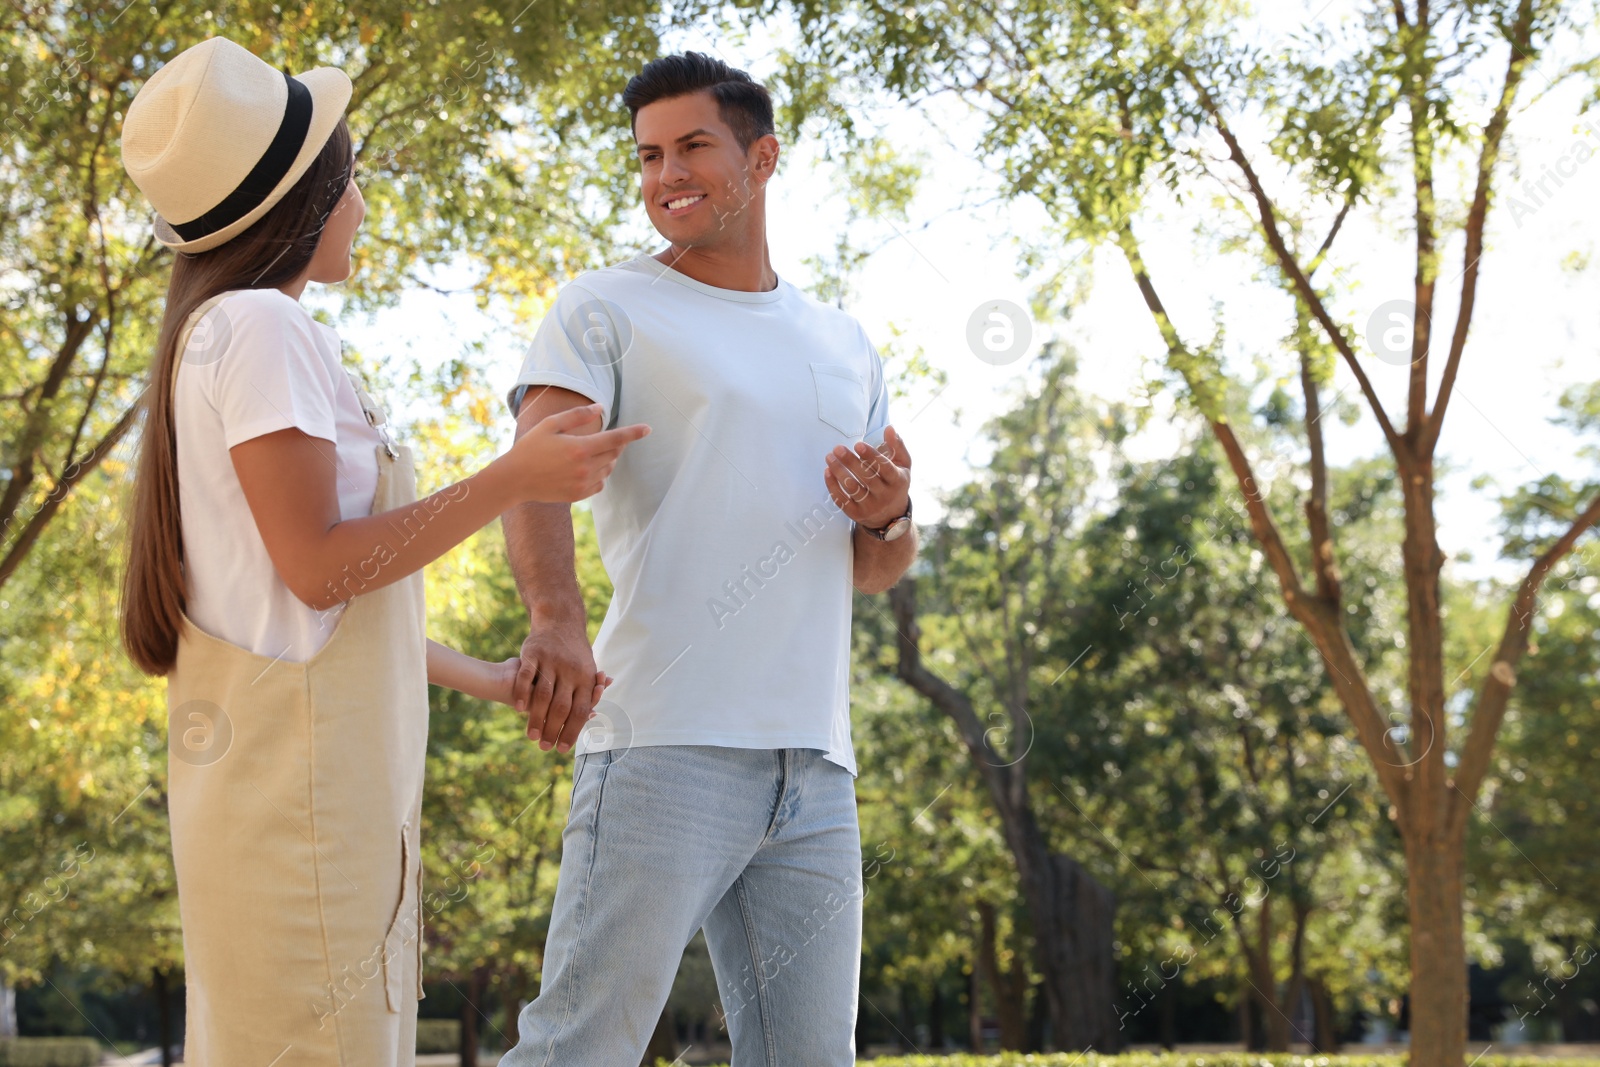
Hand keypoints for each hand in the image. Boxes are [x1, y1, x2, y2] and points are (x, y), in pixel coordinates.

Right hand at [498, 402, 650, 504]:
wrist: (515, 479)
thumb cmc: (530, 448)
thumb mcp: (550, 424)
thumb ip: (577, 415)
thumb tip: (600, 409)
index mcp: (580, 448)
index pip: (616, 439)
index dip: (634, 433)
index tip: (648, 429)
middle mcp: (585, 467)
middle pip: (614, 454)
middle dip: (616, 444)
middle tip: (605, 438)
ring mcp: (583, 483)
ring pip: (608, 469)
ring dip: (607, 459)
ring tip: (589, 452)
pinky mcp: (579, 495)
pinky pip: (600, 483)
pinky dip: (599, 474)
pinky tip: (585, 468)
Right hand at [514, 615, 605, 752]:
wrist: (560, 620)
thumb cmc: (574, 653)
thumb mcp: (587, 668)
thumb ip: (588, 691)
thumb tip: (594, 715)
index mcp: (586, 676)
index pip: (580, 710)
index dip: (572, 731)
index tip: (563, 748)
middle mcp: (570, 670)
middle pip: (561, 706)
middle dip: (553, 730)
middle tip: (545, 747)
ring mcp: (551, 661)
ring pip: (543, 695)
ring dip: (536, 718)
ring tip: (532, 736)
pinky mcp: (533, 653)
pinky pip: (526, 676)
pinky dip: (521, 693)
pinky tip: (518, 710)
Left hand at [823, 424, 911, 527]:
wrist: (891, 516)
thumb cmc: (895, 483)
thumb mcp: (903, 465)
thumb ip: (897, 446)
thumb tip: (889, 428)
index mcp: (897, 480)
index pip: (884, 467)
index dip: (871, 456)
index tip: (858, 444)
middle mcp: (885, 495)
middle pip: (866, 477)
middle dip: (850, 461)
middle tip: (837, 448)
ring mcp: (870, 506)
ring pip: (852, 488)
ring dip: (838, 471)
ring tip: (829, 457)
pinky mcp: (857, 514)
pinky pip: (842, 500)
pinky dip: (832, 486)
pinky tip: (827, 472)